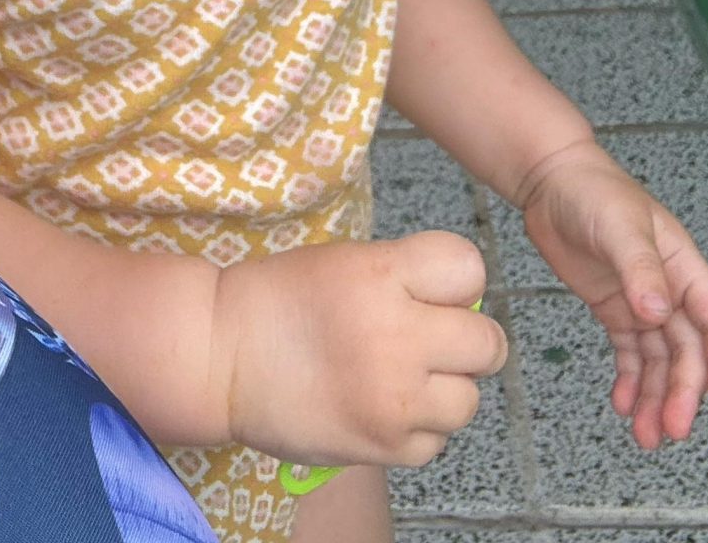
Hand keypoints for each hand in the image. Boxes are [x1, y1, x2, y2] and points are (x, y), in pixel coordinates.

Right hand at [209, 232, 504, 467]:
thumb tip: (465, 306)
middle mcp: (396, 336)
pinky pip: (435, 442)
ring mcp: (394, 398)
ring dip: (443, 391)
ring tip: (401, 380)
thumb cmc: (280, 300)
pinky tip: (381, 409)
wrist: (220, 357)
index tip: (433, 292)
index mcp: (382, 275)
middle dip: (465, 342)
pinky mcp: (384, 446)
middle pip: (488, 342)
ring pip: (468, 400)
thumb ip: (407, 277)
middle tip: (430, 343)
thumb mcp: (346, 261)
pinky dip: (415, 430)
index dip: (456, 282)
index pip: (470, 268)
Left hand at [517, 141, 707, 448]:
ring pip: (661, 359)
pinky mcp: (614, 307)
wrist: (550, 179)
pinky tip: (625, 404)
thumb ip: (639, 269)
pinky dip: (631, 380)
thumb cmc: (592, 190)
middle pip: (688, 349)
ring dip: (658, 397)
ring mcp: (642, 300)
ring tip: (648, 435)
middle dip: (684, 392)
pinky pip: (631, 352)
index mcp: (683, 264)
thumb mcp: (618, 226)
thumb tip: (660, 313)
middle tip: (671, 430)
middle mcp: (669, 287)